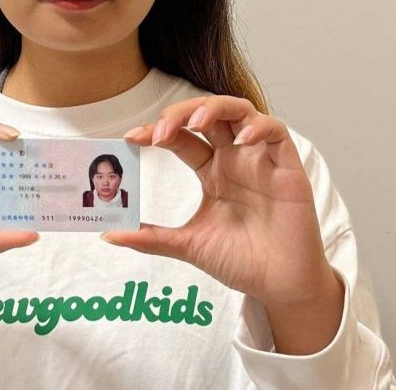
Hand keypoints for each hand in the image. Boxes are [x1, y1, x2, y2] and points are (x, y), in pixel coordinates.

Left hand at [103, 95, 335, 308]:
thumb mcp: (189, 245)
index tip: (131, 138)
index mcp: (211, 171)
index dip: (157, 130)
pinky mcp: (288, 167)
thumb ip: (152, 238)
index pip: (181, 137)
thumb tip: (108, 235)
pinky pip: (276, 132)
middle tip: (159, 132)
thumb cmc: (241, 261)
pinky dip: (259, 126)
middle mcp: (233, 158)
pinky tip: (241, 139)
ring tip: (195, 121)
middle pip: (206, 115)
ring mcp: (260, 159)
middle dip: (180, 114)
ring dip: (215, 108)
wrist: (280, 288)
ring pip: (239, 111)